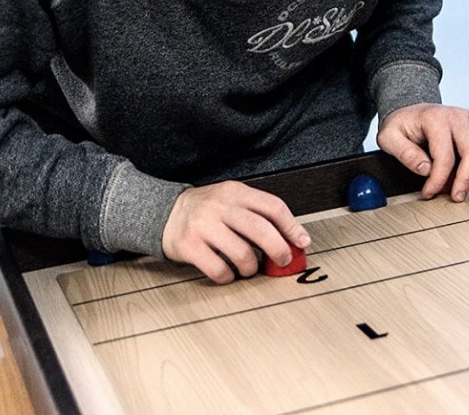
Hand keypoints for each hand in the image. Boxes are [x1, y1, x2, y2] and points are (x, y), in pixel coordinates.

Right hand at [162, 181, 310, 284]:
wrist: (165, 213)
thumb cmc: (207, 210)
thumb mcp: (231, 200)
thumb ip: (257, 215)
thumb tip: (292, 239)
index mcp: (234, 191)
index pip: (272, 206)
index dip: (292, 227)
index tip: (302, 242)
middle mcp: (219, 205)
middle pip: (260, 230)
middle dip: (279, 250)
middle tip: (283, 260)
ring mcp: (203, 225)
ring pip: (242, 254)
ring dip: (251, 268)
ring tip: (249, 268)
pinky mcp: (188, 245)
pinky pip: (219, 269)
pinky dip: (229, 277)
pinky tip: (228, 273)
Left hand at [377, 104, 468, 202]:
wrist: (404, 112)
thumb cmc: (400, 126)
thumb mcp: (388, 138)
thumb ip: (404, 153)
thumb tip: (426, 168)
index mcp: (432, 119)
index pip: (443, 156)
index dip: (438, 180)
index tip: (429, 193)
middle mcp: (452, 114)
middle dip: (464, 177)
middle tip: (456, 197)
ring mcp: (465, 115)